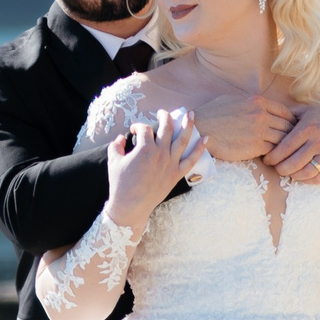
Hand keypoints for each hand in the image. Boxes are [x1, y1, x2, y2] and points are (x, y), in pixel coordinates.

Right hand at [105, 109, 205, 226]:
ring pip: (183, 139)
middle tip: (163, 113)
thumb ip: (115, 146)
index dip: (138, 126)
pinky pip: (192, 160)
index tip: (134, 130)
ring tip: (191, 115)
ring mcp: (170, 163)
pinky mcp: (176, 174)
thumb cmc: (120, 184)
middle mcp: (160, 153)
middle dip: (165, 116)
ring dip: (188, 125)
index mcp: (144, 149)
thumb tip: (120, 138)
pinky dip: (200, 149)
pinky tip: (206, 138)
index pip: (145, 129)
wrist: (130, 206)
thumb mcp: (113, 162)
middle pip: (167, 128)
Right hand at [194, 89, 296, 161]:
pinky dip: (275, 154)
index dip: (291, 122)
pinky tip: (272, 158)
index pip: (286, 112)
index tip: (292, 129)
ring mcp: (260, 130)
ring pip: (283, 139)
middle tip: (293, 143)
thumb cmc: (214, 114)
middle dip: (292, 135)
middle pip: (288, 126)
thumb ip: (252, 103)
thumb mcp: (235, 99)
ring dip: (285, 147)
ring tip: (284, 153)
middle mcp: (262, 114)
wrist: (200, 129)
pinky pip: (274, 150)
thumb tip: (262, 106)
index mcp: (259, 101)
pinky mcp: (255, 146)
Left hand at [268, 105, 319, 183]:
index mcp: (308, 128)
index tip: (267, 159)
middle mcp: (317, 142)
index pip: (284, 147)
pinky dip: (306, 181)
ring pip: (303, 173)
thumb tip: (269, 117)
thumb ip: (288, 114)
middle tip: (275, 167)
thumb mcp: (308, 111)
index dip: (272, 156)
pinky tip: (301, 176)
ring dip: (291, 175)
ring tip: (287, 172)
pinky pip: (317, 179)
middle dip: (279, 168)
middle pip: (291, 163)